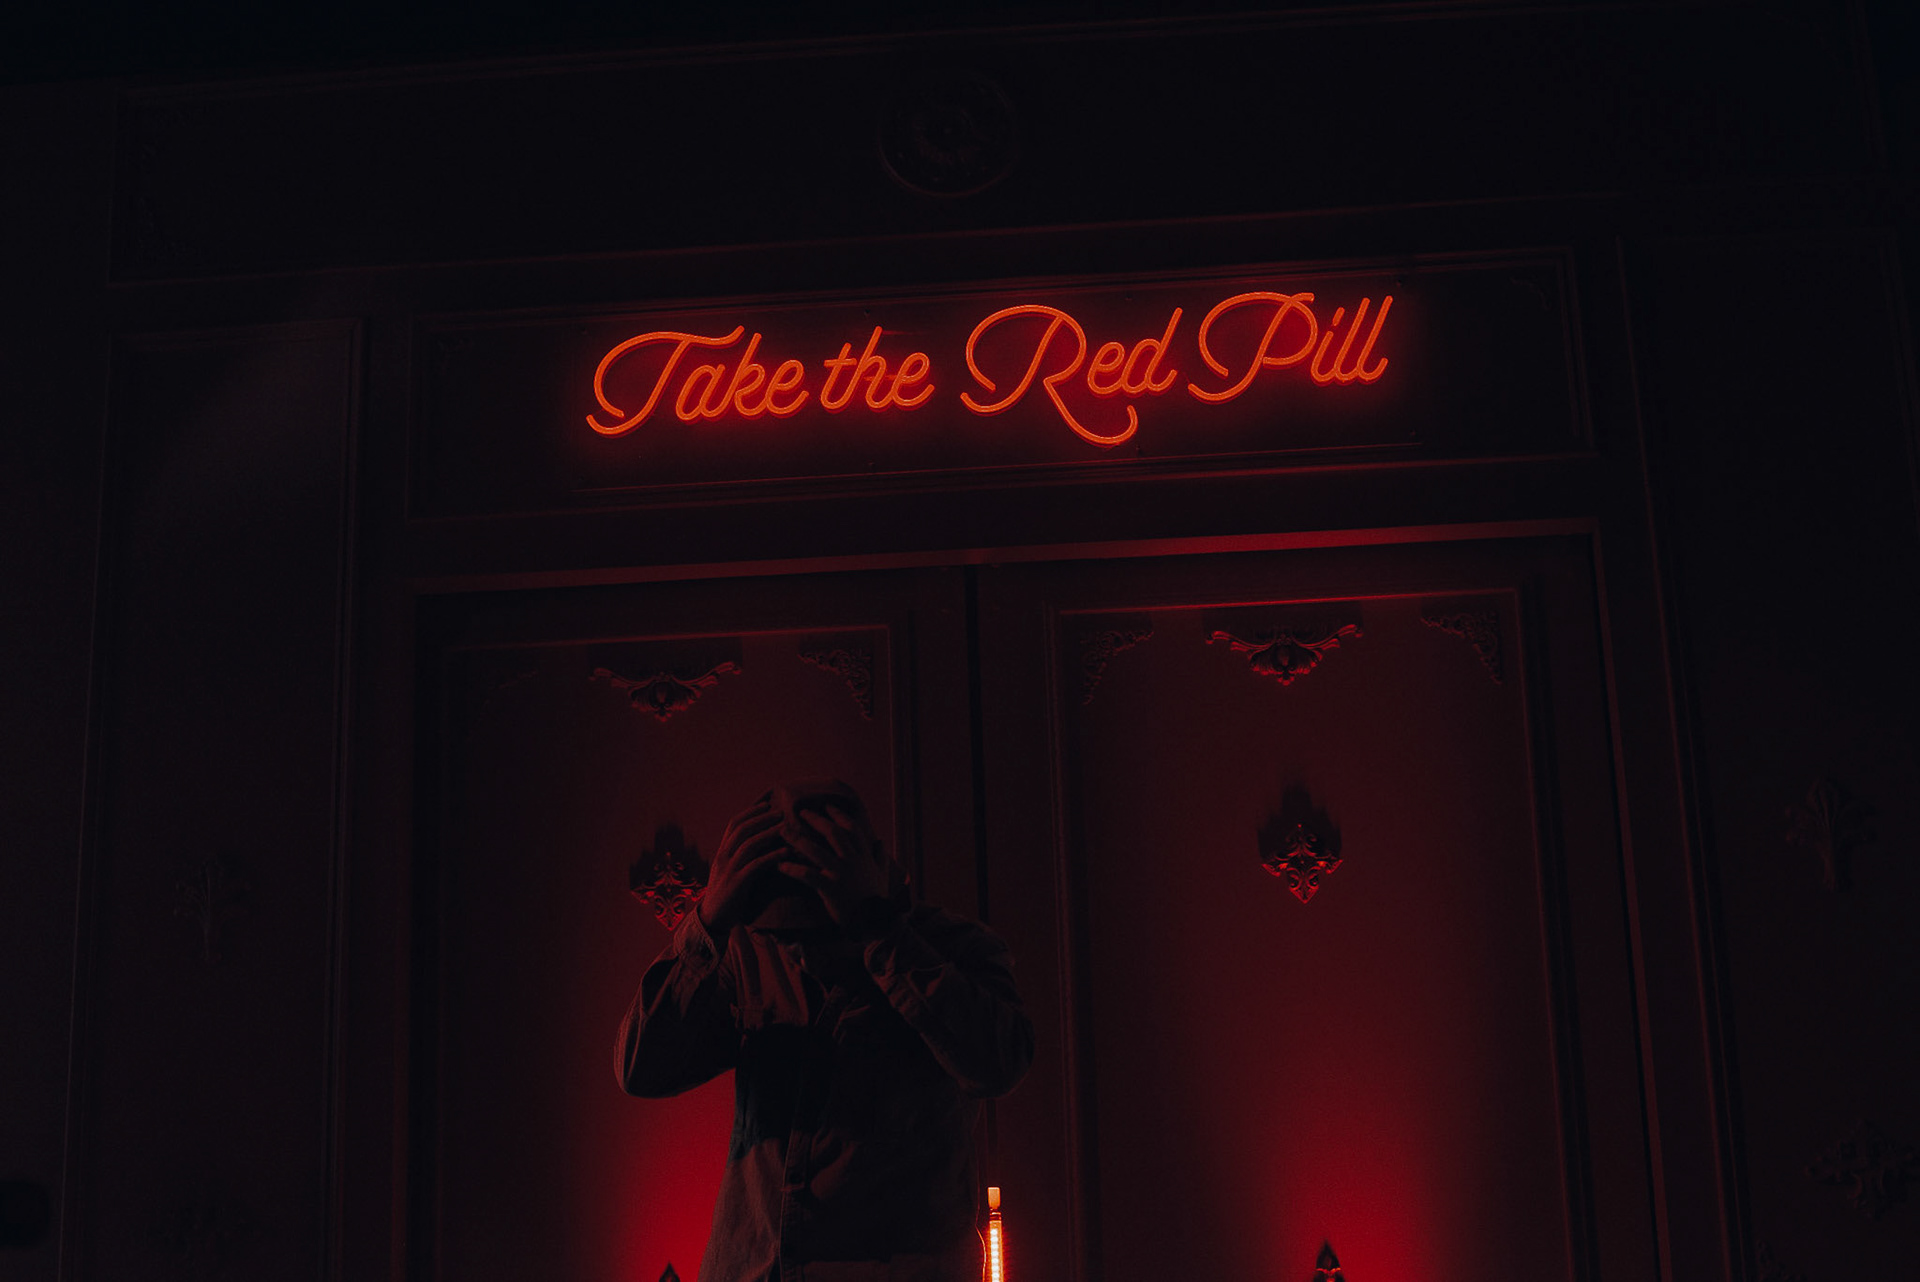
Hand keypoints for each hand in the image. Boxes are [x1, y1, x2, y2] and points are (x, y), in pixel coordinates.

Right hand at [697, 800, 790, 936]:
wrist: (712, 920)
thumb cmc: (726, 895)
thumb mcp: (730, 870)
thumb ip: (740, 856)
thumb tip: (761, 842)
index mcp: (721, 852)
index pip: (733, 824)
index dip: (750, 812)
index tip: (766, 804)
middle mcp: (723, 857)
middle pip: (742, 829)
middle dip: (762, 818)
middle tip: (781, 812)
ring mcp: (728, 870)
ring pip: (749, 844)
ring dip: (769, 833)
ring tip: (786, 828)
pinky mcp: (736, 884)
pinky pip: (756, 865)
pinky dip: (772, 856)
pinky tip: (786, 853)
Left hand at [778, 805, 891, 930]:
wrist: (875, 921)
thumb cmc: (877, 898)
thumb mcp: (883, 874)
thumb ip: (880, 856)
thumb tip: (880, 841)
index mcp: (864, 856)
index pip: (852, 828)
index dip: (839, 815)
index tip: (827, 806)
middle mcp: (852, 860)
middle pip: (833, 833)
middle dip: (816, 820)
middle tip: (801, 812)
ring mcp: (841, 874)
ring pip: (816, 851)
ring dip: (797, 839)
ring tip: (783, 832)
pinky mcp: (830, 888)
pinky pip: (807, 875)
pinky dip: (792, 869)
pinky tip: (780, 866)